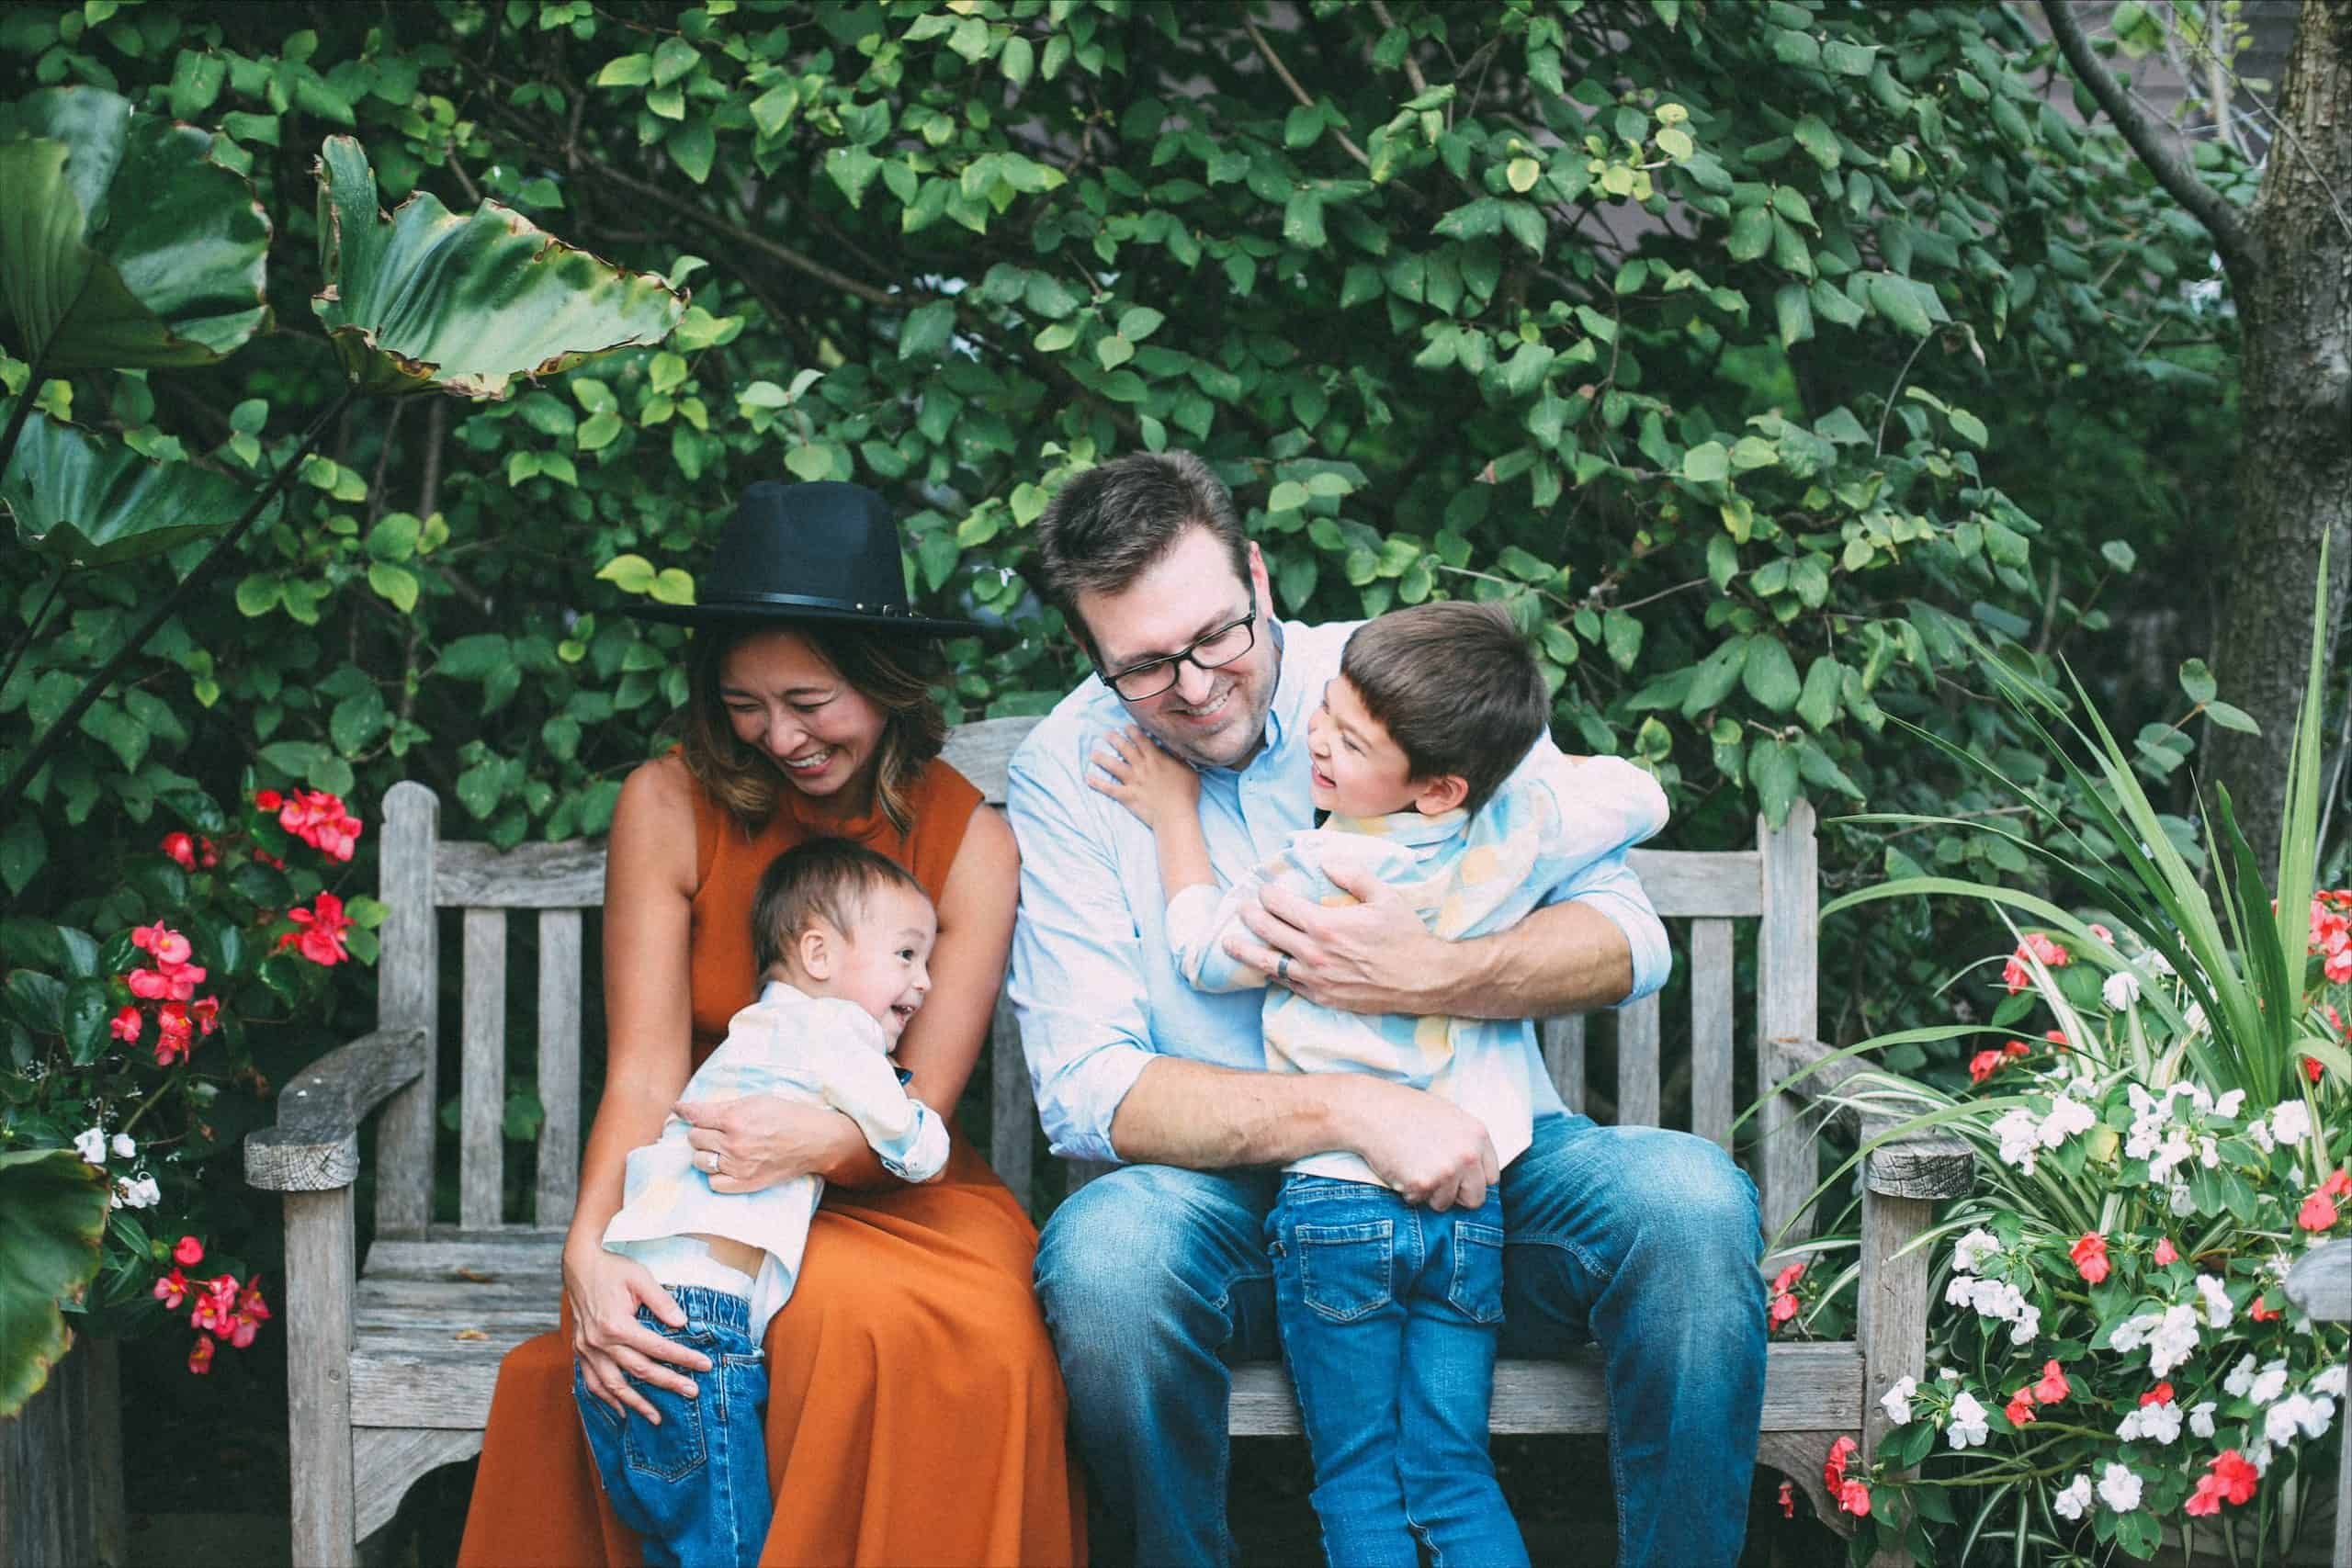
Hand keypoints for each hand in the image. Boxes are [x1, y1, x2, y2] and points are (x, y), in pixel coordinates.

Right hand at [565, 1243, 708, 1420]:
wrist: (579, 1265)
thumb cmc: (612, 1269)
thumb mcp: (641, 1278)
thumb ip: (662, 1302)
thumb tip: (682, 1323)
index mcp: (616, 1324)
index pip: (657, 1348)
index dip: (683, 1358)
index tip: (704, 1366)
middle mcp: (599, 1342)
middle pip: (639, 1370)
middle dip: (668, 1383)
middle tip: (691, 1392)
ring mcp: (587, 1349)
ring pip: (613, 1385)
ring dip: (635, 1403)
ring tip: (656, 1417)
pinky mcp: (580, 1351)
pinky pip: (591, 1382)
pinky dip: (606, 1398)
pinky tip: (620, 1408)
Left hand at [675, 1094, 858, 1192]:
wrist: (814, 1140)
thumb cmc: (787, 1115)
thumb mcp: (756, 1100)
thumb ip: (725, 1105)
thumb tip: (695, 1109)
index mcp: (735, 1118)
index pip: (696, 1116)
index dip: (685, 1110)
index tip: (680, 1109)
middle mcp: (733, 1143)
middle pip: (695, 1138)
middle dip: (702, 1131)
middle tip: (714, 1128)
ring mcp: (738, 1166)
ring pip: (700, 1160)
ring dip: (706, 1152)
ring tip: (720, 1147)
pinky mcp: (745, 1184)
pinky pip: (713, 1182)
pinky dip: (716, 1173)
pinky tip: (726, 1165)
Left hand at [1086, 724, 1198, 829]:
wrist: (1175, 815)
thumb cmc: (1186, 794)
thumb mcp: (1188, 770)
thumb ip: (1179, 758)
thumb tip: (1176, 749)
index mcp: (1156, 758)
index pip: (1141, 740)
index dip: (1132, 731)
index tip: (1126, 726)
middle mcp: (1142, 766)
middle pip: (1124, 748)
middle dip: (1114, 739)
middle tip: (1106, 733)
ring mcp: (1132, 781)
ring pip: (1113, 765)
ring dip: (1102, 758)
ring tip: (1093, 753)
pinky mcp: (1126, 795)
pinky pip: (1108, 788)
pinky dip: (1097, 783)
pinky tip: (1088, 778)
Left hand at [1224, 854, 1453, 1013]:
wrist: (1423, 979)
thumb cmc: (1405, 936)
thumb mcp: (1384, 895)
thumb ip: (1352, 875)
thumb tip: (1325, 862)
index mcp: (1326, 924)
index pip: (1281, 905)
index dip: (1267, 894)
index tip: (1264, 889)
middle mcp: (1314, 953)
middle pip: (1268, 931)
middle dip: (1251, 916)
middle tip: (1243, 908)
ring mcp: (1315, 979)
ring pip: (1269, 963)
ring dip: (1246, 950)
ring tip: (1229, 943)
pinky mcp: (1321, 998)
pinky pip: (1287, 985)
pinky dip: (1272, 974)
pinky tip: (1264, 967)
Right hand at [1339, 1078, 1499, 1210]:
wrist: (1371, 1110)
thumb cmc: (1406, 1111)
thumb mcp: (1448, 1117)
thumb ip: (1466, 1142)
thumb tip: (1475, 1173)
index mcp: (1478, 1135)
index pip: (1491, 1177)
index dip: (1472, 1180)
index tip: (1457, 1177)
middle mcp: (1468, 1154)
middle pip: (1475, 1198)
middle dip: (1456, 1195)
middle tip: (1434, 1179)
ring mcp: (1447, 1170)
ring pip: (1444, 1203)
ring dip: (1428, 1193)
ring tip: (1412, 1166)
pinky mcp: (1423, 1184)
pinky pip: (1418, 1201)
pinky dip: (1407, 1190)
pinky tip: (1399, 1167)